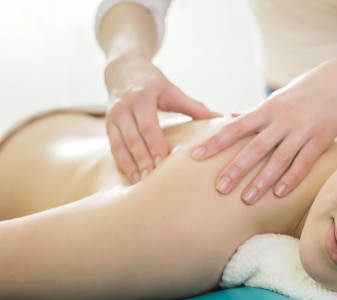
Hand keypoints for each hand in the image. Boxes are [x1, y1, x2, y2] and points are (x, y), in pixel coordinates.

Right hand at [105, 55, 220, 181]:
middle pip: (133, 138)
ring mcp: (112, 118)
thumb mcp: (172, 91)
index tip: (164, 163)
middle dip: (142, 160)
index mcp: (142, 98)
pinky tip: (133, 177)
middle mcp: (123, 108)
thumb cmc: (153, 83)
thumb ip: (194, 106)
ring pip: (119, 145)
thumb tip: (219, 118)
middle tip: (152, 180)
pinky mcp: (108, 126)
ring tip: (141, 183)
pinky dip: (123, 163)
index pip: (148, 126)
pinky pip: (114, 147)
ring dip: (130, 165)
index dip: (155, 145)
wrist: (123, 69)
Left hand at [191, 74, 336, 203]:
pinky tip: (279, 194)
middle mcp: (282, 121)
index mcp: (266, 110)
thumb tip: (230, 117)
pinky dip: (291, 179)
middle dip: (237, 168)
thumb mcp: (276, 100)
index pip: (236, 128)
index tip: (197, 155)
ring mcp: (301, 131)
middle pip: (255, 147)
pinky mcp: (320, 140)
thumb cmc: (301, 93)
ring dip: (262, 180)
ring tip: (247, 199)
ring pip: (279, 159)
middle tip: (220, 188)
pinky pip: (304, 163)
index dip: (216, 142)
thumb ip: (254, 113)